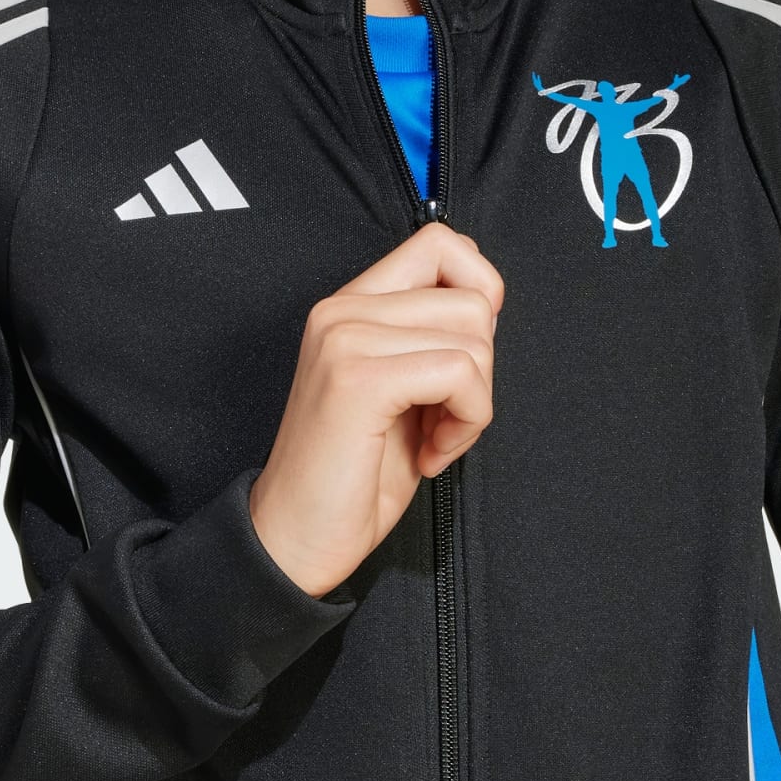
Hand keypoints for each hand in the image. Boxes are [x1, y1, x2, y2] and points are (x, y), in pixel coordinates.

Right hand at [247, 221, 502, 597]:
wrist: (293, 538)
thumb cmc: (349, 476)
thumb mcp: (400, 390)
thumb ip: (429, 338)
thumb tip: (486, 304)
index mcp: (348, 306)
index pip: (441, 242)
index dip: (479, 292)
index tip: (464, 355)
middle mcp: (342, 310)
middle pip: (473, 298)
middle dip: (481, 367)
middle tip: (443, 416)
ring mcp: (346, 338)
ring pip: (474, 339)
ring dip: (474, 403)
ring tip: (433, 437)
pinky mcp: (358, 378)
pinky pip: (460, 374)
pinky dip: (465, 424)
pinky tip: (430, 453)